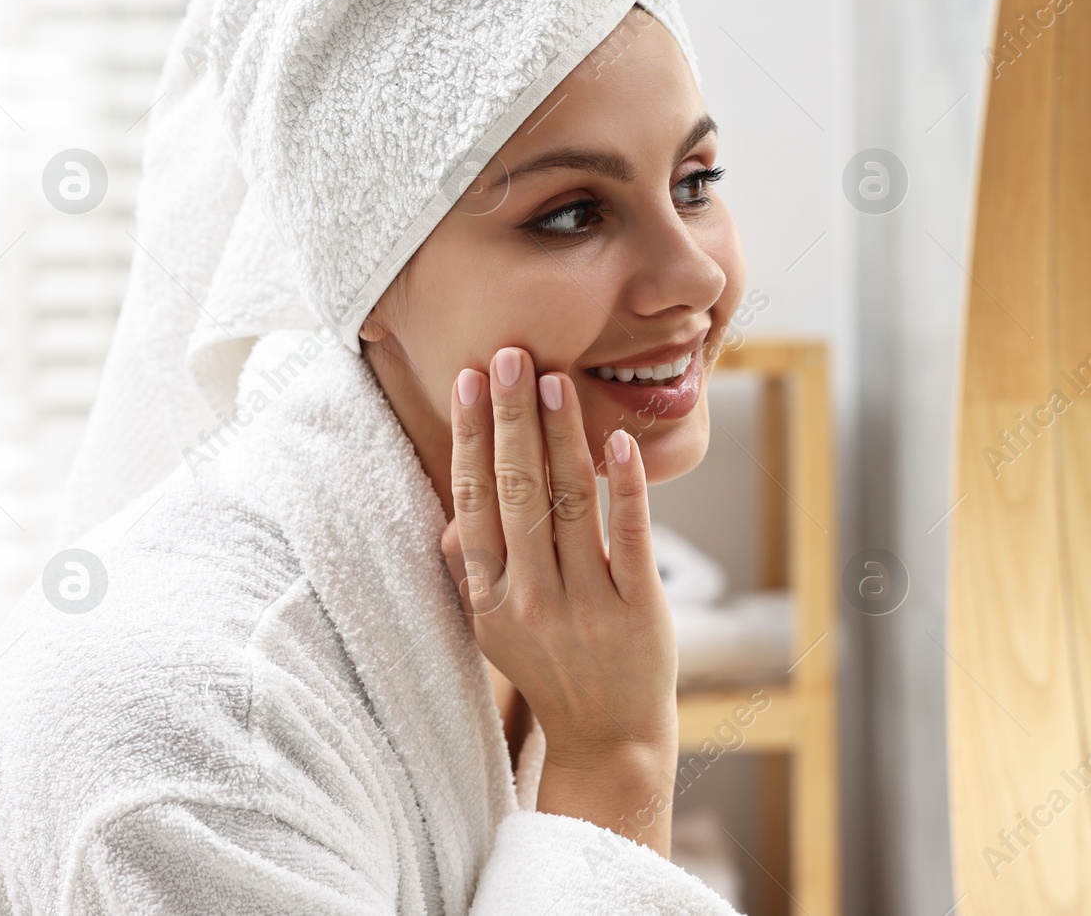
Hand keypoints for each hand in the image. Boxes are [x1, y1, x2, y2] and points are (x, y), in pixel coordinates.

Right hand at [444, 346, 678, 852]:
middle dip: (511, 418)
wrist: (607, 736)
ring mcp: (587, 605)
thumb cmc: (547, 666)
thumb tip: (450, 510)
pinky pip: (630, 537)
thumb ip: (469, 568)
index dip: (470, 437)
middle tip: (509, 356)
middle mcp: (530, 600)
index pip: (473, 501)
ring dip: (561, 436)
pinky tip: (617, 441)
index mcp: (488, 598)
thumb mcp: (490, 627)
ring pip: (568, 504)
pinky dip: (623, 487)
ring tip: (554, 379)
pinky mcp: (640, 610)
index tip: (468, 381)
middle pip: (517, 492)